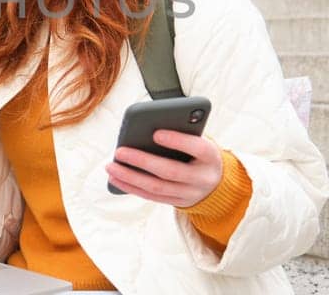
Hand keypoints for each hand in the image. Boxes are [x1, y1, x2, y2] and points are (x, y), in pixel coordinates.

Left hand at [106, 130, 223, 207]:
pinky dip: (131, 188)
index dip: (177, 141)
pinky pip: (151, 197)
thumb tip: (148, 127)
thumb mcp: (199, 139)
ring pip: (156, 188)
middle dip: (142, 161)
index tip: (156, 133)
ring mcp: (189, 194)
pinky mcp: (177, 202)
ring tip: (110, 166)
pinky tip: (115, 179)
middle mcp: (202, 178)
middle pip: (170, 172)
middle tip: (119, 151)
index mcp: (211, 156)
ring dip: (130, 177)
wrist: (217, 182)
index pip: (196, 148)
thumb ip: (181, 132)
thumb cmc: (200, 152)